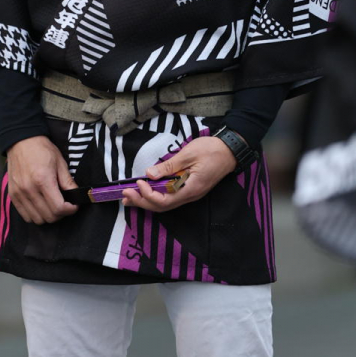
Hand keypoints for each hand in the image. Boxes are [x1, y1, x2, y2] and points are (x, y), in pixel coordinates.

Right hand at [6, 136, 78, 224]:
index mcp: (43, 180)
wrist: (21, 140)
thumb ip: (68, 182)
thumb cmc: (42, 149)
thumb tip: (77, 196)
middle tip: (65, 205)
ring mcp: (19, 193)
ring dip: (48, 216)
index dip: (70, 209)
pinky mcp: (12, 195)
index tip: (74, 205)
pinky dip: (35, 215)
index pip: (58, 208)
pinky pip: (25, 216)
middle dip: (61, 214)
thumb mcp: (60, 162)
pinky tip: (41, 206)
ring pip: (37, 219)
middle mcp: (29, 189)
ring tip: (52, 206)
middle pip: (49, 216)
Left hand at [121, 134, 236, 212]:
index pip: (165, 201)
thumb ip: (169, 166)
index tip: (138, 182)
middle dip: (142, 202)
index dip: (148, 194)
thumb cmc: (211, 150)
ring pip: (166, 204)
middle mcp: (190, 196)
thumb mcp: (188, 154)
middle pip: (162, 206)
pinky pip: (170, 198)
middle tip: (125, 194)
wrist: (230, 150)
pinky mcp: (190, 189)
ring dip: (147, 201)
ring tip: (129, 197)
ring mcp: (191, 194)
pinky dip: (156, 196)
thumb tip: (149, 174)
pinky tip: (146, 191)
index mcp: (191, 189)